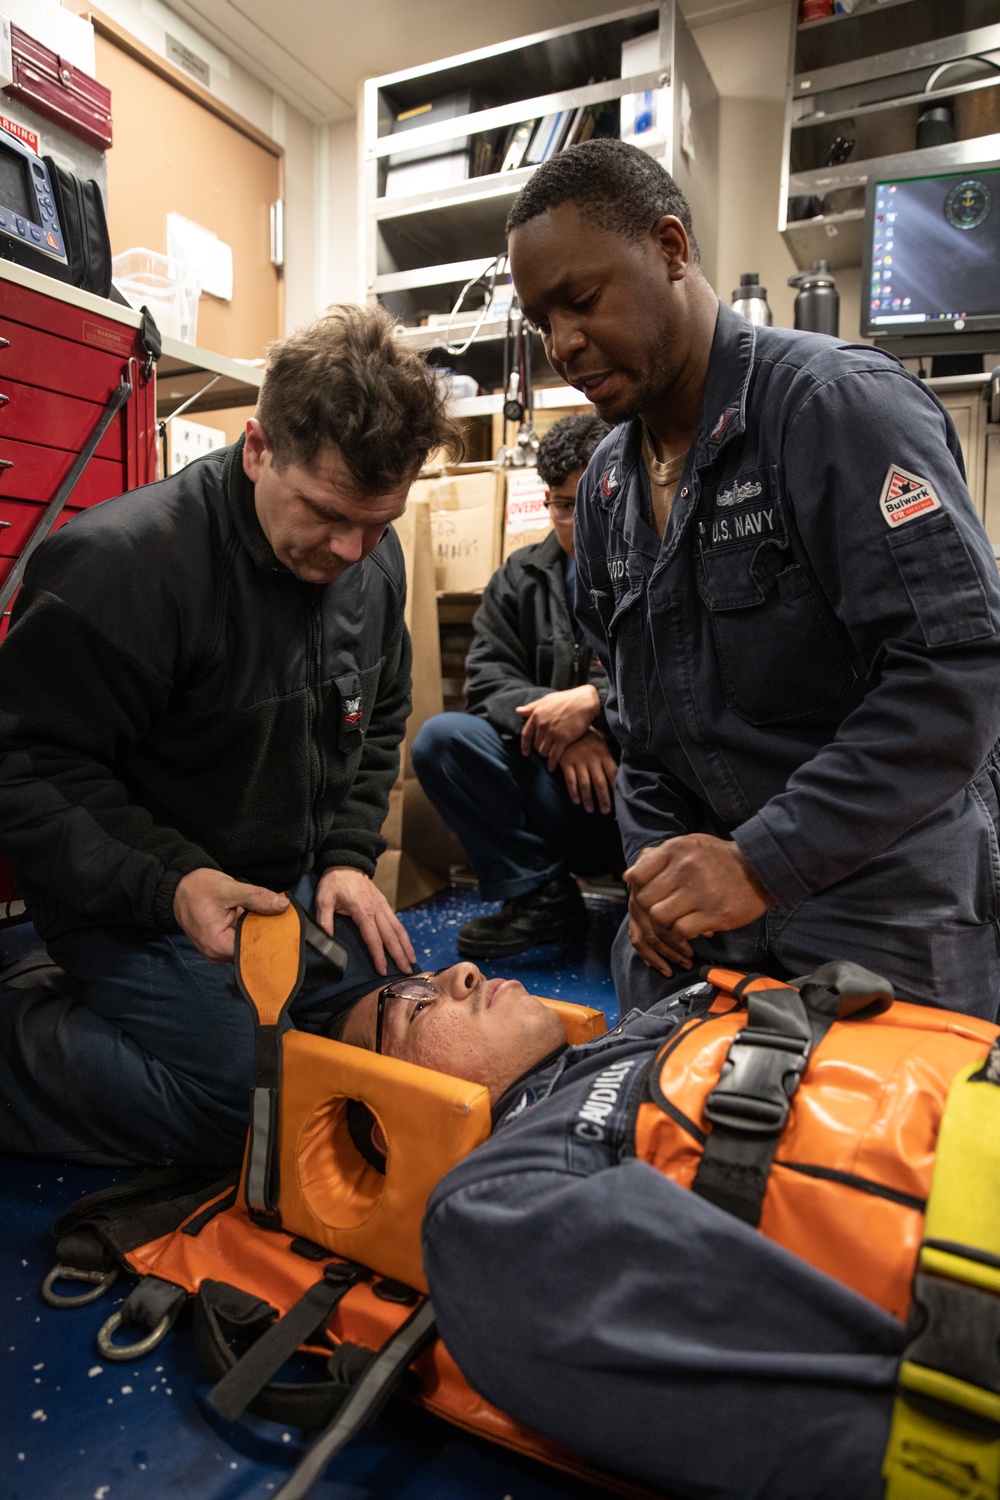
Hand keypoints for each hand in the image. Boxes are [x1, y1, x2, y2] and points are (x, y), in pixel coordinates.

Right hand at [173, 867, 288, 963]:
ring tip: (280, 921)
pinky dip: (253, 930)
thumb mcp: (228, 889)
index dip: (271, 941)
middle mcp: (217, 954)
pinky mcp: (221, 942)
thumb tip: (283, 906)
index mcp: (217, 946)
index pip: (252, 951)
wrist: (179, 886)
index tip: (289, 931)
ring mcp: (218, 950)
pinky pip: (241, 939)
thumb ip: (257, 898)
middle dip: (269, 937)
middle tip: (289, 923)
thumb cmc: (198, 888)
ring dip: (262, 933)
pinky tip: (266, 920)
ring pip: (248, 945)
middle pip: (251, 950)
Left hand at [315, 865, 415, 977]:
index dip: (379, 956)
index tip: (383, 970)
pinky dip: (403, 936)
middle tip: (407, 972)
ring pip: (398, 929)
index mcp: (363, 911)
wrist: (346, 862)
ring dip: (406, 946)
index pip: (373, 938)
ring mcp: (383, 906)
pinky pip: (397, 922)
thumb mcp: (324, 899)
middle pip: (391, 937)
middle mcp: (377, 910)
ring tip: (412, 961)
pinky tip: (406, 945)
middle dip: (399, 955)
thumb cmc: (334, 882)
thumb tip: (326, 941)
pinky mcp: (384, 904)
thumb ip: (325, 920)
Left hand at [516, 684, 599, 768]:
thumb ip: (532, 707)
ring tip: (550, 758)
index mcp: (536, 715)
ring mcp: (552, 732)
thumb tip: (518, 711)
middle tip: (545, 752)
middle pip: (535, 744)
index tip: (525, 753)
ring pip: (543, 751)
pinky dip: (552, 763)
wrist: (585, 701)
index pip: (526, 734)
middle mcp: (542, 724)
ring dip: (546, 756)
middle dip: (539, 749)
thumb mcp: (547, 700)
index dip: (525, 745)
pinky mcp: (563, 739)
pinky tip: (552, 767)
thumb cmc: (567, 699)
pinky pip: (553, 756)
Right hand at [558, 730, 617, 813]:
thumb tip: (619, 775)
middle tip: (605, 811)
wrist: (568, 726)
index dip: (615, 789)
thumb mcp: (601, 744)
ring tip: (590, 810)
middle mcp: (593, 759)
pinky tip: (576, 801)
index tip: (618, 802)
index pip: (613, 775)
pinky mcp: (566, 762)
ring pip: (585, 784)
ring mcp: (579, 761)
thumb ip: (608, 758)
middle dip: (603, 798)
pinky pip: (570, 780)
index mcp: (604, 755)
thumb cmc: (588, 738)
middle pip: (600, 782)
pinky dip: (573, 792)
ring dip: (588, 798)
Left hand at [624, 834, 773, 976]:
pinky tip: (688, 932)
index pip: (639, 875)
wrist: (761, 869)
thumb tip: (629, 876)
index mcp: (677, 849)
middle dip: (649, 910)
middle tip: (661, 913)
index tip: (649, 895)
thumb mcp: (690, 845)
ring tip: (674, 923)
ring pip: (659, 917)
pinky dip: (680, 936)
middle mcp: (686, 868)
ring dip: (663, 925)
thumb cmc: (720, 858)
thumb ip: (660, 858)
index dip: (638, 889)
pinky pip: (681, 931)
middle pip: (646, 899)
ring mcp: (700, 892)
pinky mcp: (714, 914)